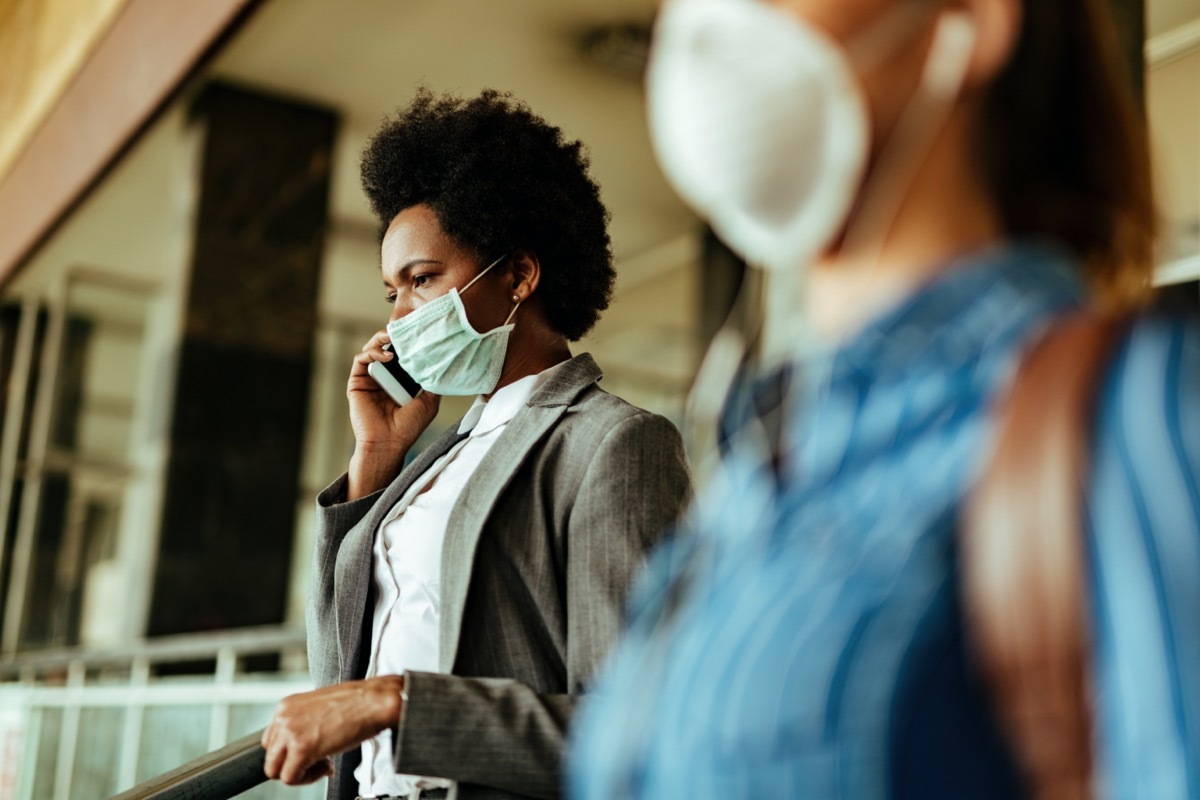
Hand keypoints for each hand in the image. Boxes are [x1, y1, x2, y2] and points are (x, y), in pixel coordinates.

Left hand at [262, 675, 404, 785]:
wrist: (373, 701)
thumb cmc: (356, 703)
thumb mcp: (320, 707)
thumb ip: (303, 722)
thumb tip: (302, 743)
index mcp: (286, 706)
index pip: (272, 740)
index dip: (291, 751)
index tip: (310, 752)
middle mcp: (284, 717)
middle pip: (271, 756)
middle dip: (293, 763)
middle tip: (316, 761)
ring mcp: (290, 732)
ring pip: (275, 770)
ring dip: (299, 773)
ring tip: (322, 764)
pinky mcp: (301, 748)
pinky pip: (290, 777)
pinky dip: (308, 778)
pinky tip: (327, 766)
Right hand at [347, 331, 440, 498]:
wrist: (388, 443)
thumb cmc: (408, 427)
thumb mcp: (428, 401)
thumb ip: (432, 381)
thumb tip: (443, 362)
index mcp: (401, 380)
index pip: (404, 354)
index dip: (409, 343)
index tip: (419, 332)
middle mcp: (385, 377)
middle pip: (387, 347)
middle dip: (395, 336)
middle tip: (405, 328)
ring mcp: (370, 378)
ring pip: (373, 349)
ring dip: (382, 339)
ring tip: (394, 336)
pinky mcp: (357, 382)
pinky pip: (361, 360)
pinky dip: (372, 353)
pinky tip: (385, 356)